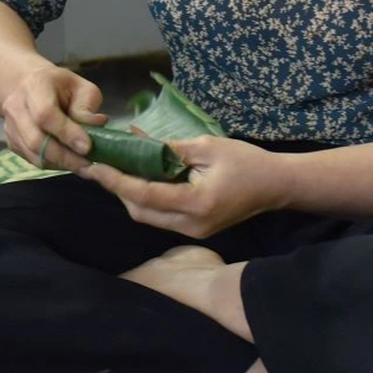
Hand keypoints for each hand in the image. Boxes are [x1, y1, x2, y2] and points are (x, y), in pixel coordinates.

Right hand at [2, 64, 107, 173]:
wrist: (31, 87)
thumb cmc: (61, 87)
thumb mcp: (82, 88)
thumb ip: (87, 106)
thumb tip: (96, 125)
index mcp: (35, 85)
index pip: (45, 114)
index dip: (66, 133)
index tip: (87, 147)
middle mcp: (16, 106)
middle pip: (36, 140)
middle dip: (65, 157)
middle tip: (89, 164)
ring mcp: (10, 126)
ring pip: (34, 154)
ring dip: (61, 164)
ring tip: (83, 164)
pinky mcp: (11, 142)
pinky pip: (32, 160)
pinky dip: (53, 164)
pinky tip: (68, 160)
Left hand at [84, 135, 289, 238]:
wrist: (277, 185)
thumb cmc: (246, 161)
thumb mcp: (206, 147)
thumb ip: (169, 149)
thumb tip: (134, 141)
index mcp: (196, 204)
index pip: (144, 195)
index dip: (116, 181)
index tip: (94, 165)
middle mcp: (191, 225)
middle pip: (140, 212)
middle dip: (118, 189)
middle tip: (100, 164)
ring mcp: (193, 231)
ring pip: (148, 217)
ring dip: (129, 195)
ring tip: (113, 169)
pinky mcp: (195, 229)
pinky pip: (161, 216)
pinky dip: (146, 198)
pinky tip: (137, 177)